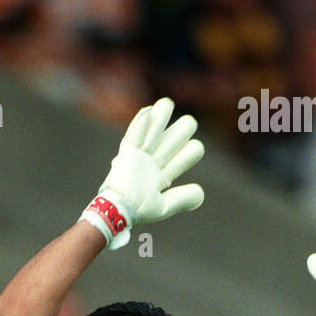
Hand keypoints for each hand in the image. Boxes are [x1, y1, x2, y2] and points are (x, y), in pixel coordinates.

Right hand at [80, 97, 204, 248]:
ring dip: (162, 117)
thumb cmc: (137, 210)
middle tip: (186, 126)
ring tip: (167, 105)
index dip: (192, 151)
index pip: (187, 154)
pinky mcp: (127, 151)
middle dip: (182, 129)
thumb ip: (182, 199)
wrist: (115, 210)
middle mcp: (155, 160)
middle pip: (175, 136)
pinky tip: (148, 111)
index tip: (192, 151)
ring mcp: (141, 154)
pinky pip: (135, 133)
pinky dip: (141, 123)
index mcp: (165, 174)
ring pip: (155, 129)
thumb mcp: (163, 207)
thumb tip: (200, 194)